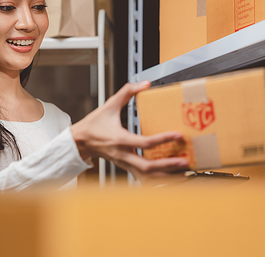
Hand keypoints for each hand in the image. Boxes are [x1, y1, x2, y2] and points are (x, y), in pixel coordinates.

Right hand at [70, 81, 188, 178]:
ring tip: (183, 176)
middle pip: (147, 167)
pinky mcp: (126, 168)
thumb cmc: (94, 125)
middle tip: (185, 162)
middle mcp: (123, 155)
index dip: (162, 139)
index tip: (177, 135)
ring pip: (146, 177)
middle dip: (168, 166)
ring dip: (165, 178)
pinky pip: (143, 179)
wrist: (80, 142)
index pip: (144, 143)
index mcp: (120, 139)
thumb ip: (127, 92)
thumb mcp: (109, 105)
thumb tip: (145, 83)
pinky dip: (157, 181)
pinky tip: (169, 180)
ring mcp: (124, 164)